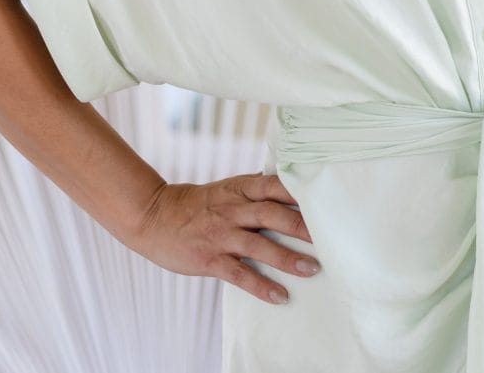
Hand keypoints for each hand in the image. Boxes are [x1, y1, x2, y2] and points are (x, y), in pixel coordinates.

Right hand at [123, 174, 319, 303]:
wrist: (153, 216)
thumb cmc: (197, 204)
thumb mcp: (227, 188)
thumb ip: (256, 190)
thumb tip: (292, 188)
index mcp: (240, 189)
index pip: (275, 186)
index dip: (300, 193)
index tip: (326, 201)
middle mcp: (233, 209)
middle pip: (273, 214)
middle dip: (302, 226)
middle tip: (329, 237)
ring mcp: (221, 234)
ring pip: (259, 245)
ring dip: (287, 258)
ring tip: (312, 269)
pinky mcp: (209, 259)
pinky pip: (239, 274)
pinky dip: (261, 286)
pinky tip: (280, 296)